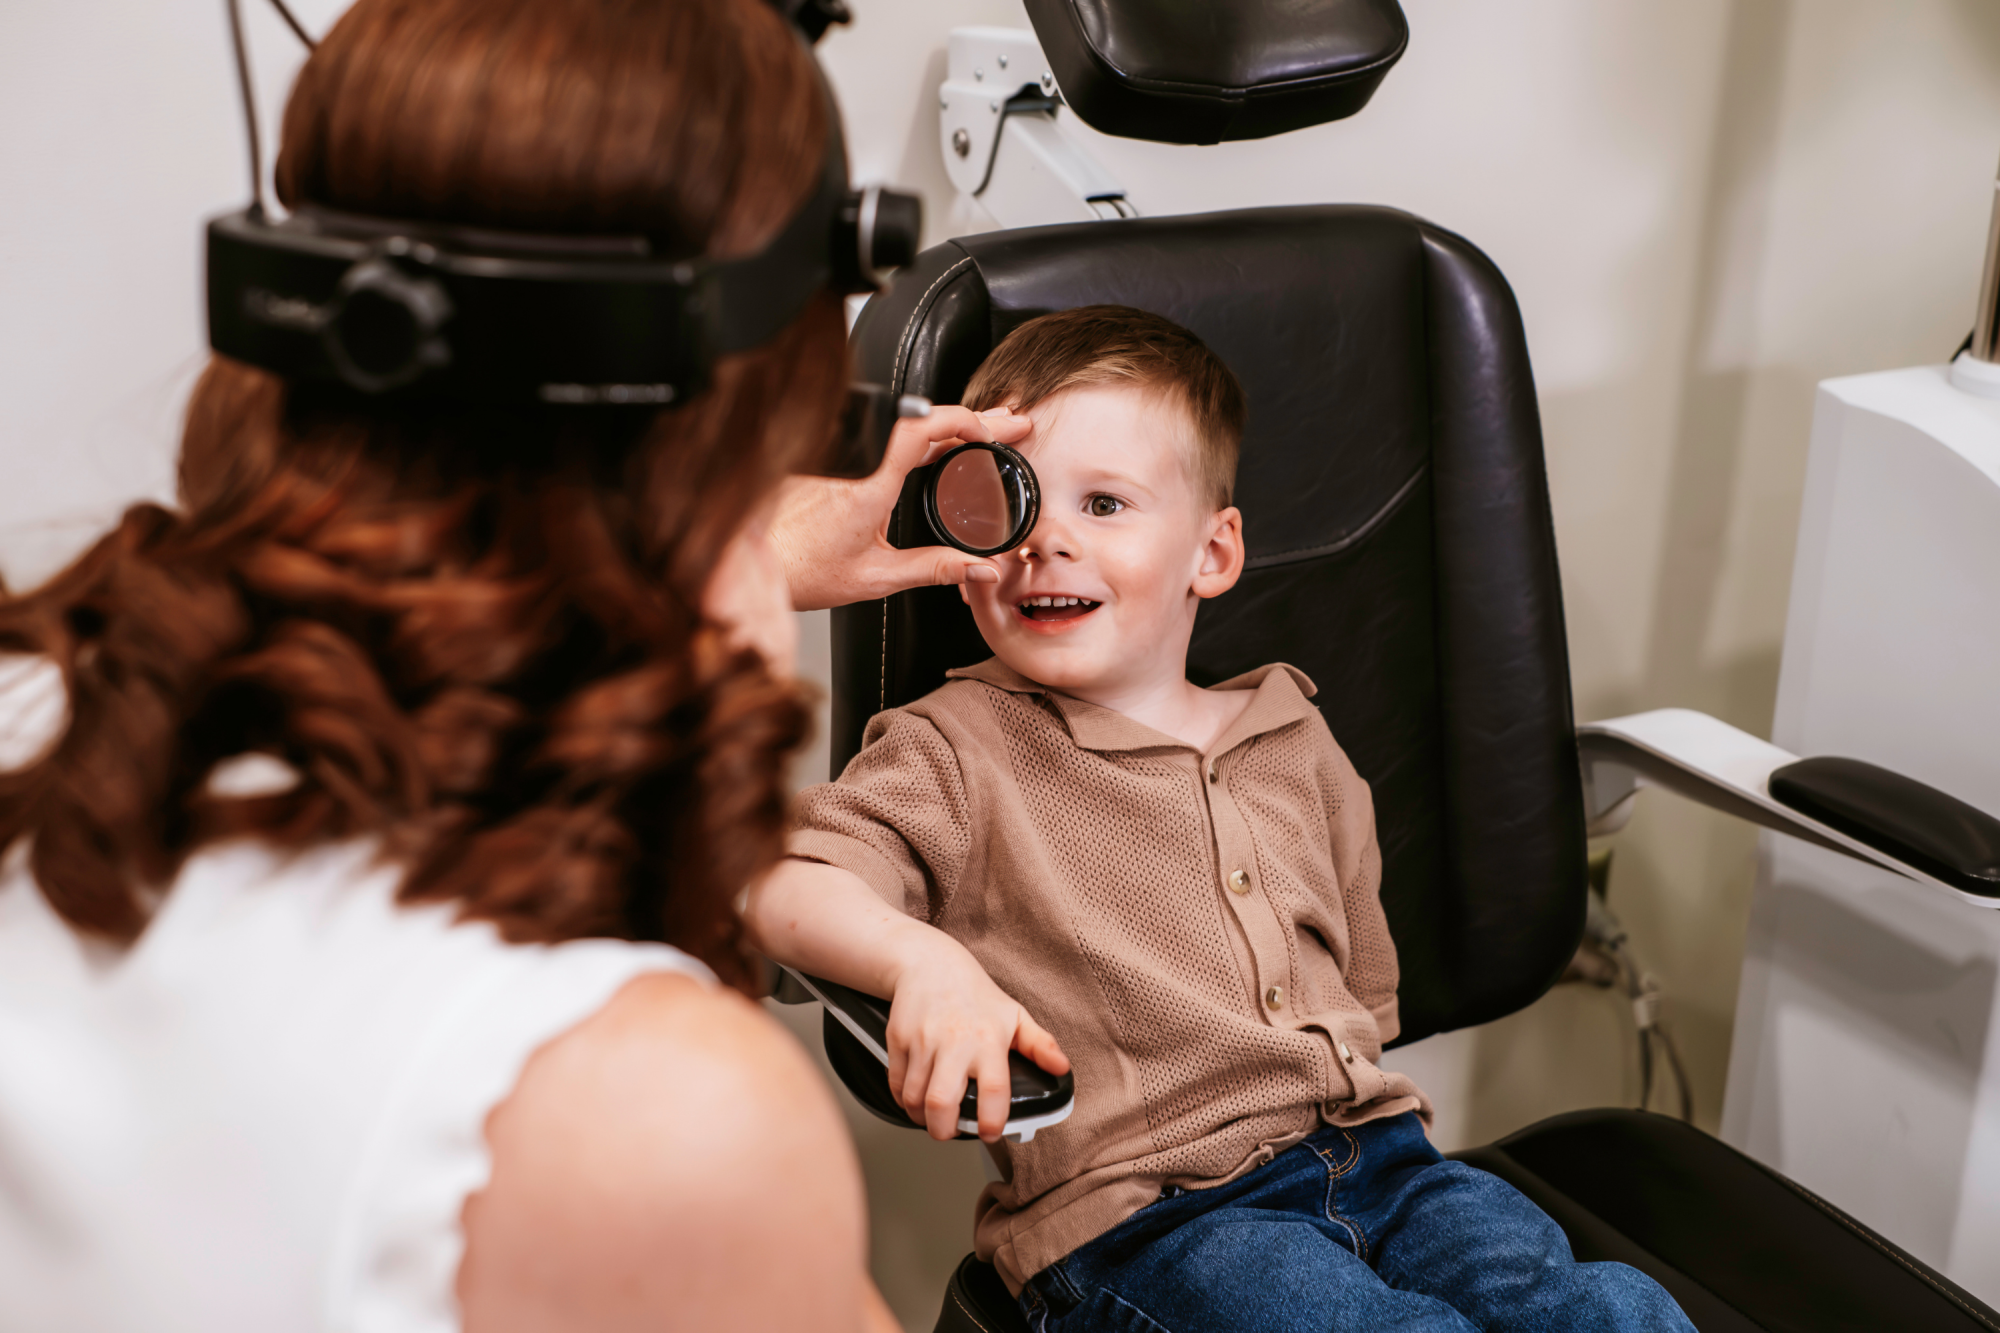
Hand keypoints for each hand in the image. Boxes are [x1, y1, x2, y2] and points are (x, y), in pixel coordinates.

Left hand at [773, 405, 1031, 612]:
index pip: (921, 426)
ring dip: (951, 429)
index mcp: (871, 485)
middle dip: (975, 422)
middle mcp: (857, 464)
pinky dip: (924, 439)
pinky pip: (887, 440)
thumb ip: (935, 569)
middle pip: (924, 422)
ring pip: (906, 428)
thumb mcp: (878, 577)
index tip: (991, 434)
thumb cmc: (804, 571)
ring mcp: (846, 460)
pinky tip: (944, 450)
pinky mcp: (837, 465)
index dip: (963, 421)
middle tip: (1010, 426)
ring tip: (988, 437)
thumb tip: (979, 569)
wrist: (757, 565)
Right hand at [885, 935, 1070, 1141]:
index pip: (992, 1091)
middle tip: (951, 1130)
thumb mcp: (1015, 1016)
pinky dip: (904, 1099)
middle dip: (944, 1130)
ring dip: (922, 1117)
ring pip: (914, 1098)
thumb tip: (1062, 1068)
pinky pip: (896, 1083)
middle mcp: (954, 1042)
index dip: (991, 1120)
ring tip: (933, 1117)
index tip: (990, 1132)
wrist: (931, 963)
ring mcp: (923, 1041)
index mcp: (989, 1040)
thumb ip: (1040, 1045)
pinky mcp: (898, 1039)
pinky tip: (916, 1098)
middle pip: (941, 1103)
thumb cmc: (976, 994)